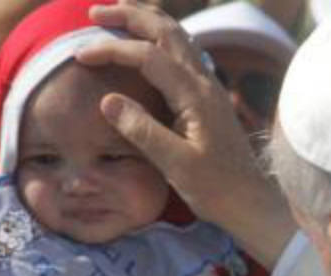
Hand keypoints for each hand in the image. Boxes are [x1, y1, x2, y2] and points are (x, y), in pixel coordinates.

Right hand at [76, 2, 295, 265]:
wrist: (250, 201)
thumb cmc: (215, 188)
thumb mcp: (175, 165)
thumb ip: (142, 130)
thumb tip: (108, 100)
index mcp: (195, 95)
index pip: (147, 55)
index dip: (112, 50)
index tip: (80, 56)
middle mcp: (205, 82)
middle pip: (167, 30)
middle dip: (130, 15)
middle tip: (94, 12)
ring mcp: (209, 86)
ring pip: (178, 37)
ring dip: (146, 21)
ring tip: (117, 15)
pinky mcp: (208, 96)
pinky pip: (183, 53)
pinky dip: (159, 38)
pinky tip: (147, 43)